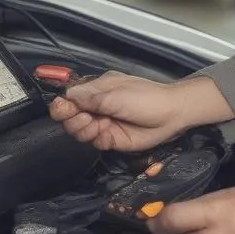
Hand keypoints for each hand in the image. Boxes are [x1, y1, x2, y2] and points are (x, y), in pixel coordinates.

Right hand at [48, 72, 189, 151]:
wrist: (172, 114)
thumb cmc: (145, 98)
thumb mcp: (116, 94)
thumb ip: (90, 98)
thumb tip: (66, 97)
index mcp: (96, 91)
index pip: (70, 99)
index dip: (63, 105)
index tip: (63, 109)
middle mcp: (96, 108)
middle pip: (70, 118)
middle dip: (73, 120)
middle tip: (85, 119)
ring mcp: (104, 124)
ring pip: (80, 132)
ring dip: (84, 130)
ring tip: (98, 125)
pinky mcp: (112, 140)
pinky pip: (95, 142)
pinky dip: (97, 139)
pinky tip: (106, 134)